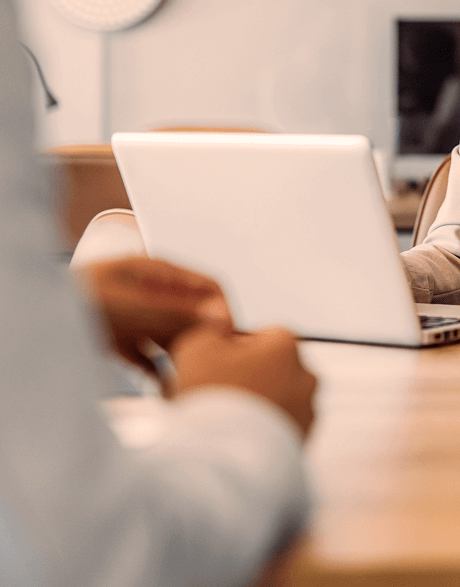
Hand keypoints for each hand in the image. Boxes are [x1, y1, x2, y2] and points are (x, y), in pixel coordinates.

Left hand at [79, 257, 231, 375]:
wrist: (26, 321)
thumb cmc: (70, 301)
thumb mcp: (129, 305)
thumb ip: (174, 312)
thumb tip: (219, 319)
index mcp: (156, 272)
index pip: (208, 286)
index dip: (225, 312)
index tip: (231, 341)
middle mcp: (151, 293)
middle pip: (195, 315)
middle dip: (207, 341)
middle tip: (216, 368)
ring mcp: (136, 317)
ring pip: (176, 340)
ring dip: (186, 360)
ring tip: (193, 384)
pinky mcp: (121, 342)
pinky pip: (152, 359)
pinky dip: (161, 374)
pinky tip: (166, 390)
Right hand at [171, 325, 317, 438]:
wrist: (227, 461)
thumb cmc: (212, 397)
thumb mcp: (198, 346)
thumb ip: (212, 326)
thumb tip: (221, 317)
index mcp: (286, 346)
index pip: (262, 336)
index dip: (234, 350)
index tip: (212, 368)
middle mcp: (306, 376)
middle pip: (272, 370)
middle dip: (249, 380)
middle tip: (216, 398)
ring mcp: (308, 413)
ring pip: (278, 402)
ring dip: (257, 408)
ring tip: (223, 425)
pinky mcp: (304, 444)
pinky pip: (280, 431)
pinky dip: (263, 434)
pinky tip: (235, 444)